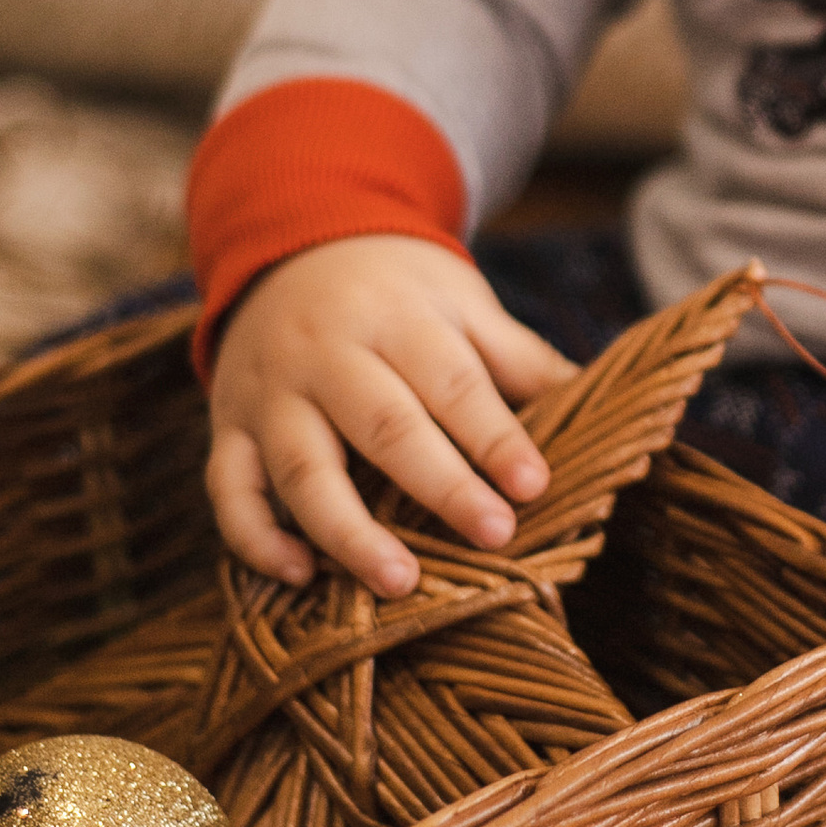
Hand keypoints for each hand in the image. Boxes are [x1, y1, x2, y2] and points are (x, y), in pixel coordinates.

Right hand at [207, 233, 576, 597]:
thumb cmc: (395, 289)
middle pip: (383, 425)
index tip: (535, 485)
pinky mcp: (227, 428)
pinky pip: (229, 489)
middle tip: (495, 537)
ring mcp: (268, 395)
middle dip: (441, 486)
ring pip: (302, 469)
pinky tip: (298, 576)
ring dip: (348, 531)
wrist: (289, 243)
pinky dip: (255, 538)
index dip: (494, 436)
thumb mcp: (458, 300)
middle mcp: (324, 355)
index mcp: (393, 317)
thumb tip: (598, 404)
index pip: (450, 381)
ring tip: (401, 582)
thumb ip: (518, 356)